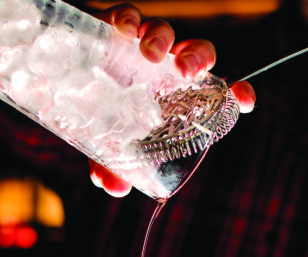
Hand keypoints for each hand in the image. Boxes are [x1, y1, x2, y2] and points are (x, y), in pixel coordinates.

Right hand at [88, 3, 255, 196]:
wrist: (61, 77)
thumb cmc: (98, 111)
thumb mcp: (105, 143)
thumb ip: (114, 164)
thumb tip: (115, 189)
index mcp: (175, 94)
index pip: (217, 90)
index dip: (236, 93)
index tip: (246, 101)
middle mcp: (164, 66)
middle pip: (195, 54)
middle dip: (197, 59)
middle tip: (187, 73)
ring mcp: (140, 44)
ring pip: (164, 32)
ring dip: (162, 39)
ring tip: (152, 55)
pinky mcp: (115, 25)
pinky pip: (128, 14)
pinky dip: (129, 18)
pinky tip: (125, 30)